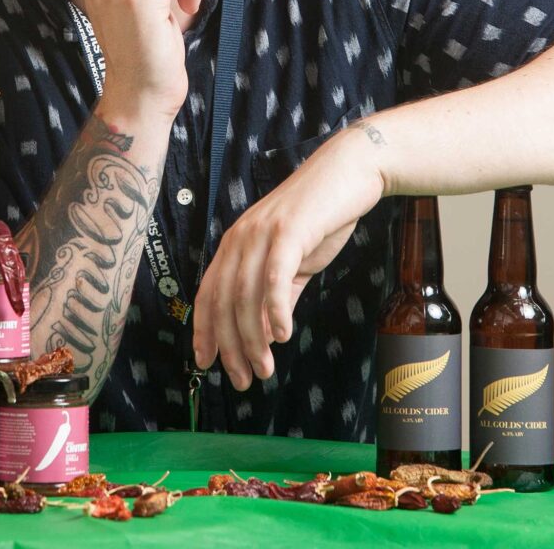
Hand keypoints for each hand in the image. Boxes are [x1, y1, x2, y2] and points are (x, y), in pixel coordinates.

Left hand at [192, 128, 385, 389]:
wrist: (348, 174)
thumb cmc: (321, 218)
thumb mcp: (294, 262)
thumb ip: (278, 295)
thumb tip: (267, 334)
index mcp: (235, 243)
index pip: (209, 292)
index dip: (204, 330)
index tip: (206, 363)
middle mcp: (240, 237)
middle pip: (224, 300)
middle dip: (229, 345)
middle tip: (242, 379)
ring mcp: (262, 233)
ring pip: (246, 294)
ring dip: (253, 338)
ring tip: (263, 369)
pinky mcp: (288, 231)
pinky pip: (275, 277)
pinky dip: (276, 310)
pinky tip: (283, 337)